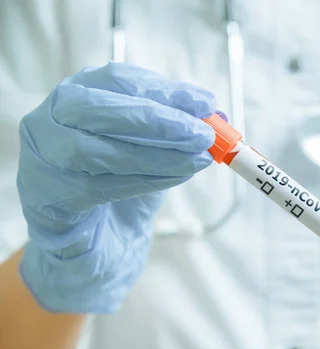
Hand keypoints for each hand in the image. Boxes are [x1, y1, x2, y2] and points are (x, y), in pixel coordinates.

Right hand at [17, 62, 215, 312]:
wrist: (92, 239)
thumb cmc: (121, 183)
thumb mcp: (153, 148)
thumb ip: (177, 130)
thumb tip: (219, 118)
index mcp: (79, 95)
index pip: (120, 81)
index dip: (166, 91)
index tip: (207, 103)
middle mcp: (51, 119)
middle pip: (102, 110)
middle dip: (161, 121)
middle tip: (203, 135)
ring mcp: (43, 158)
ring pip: (98, 150)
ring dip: (157, 155)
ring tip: (198, 160)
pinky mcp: (46, 197)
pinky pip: (97, 187)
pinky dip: (144, 181)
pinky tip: (175, 178)